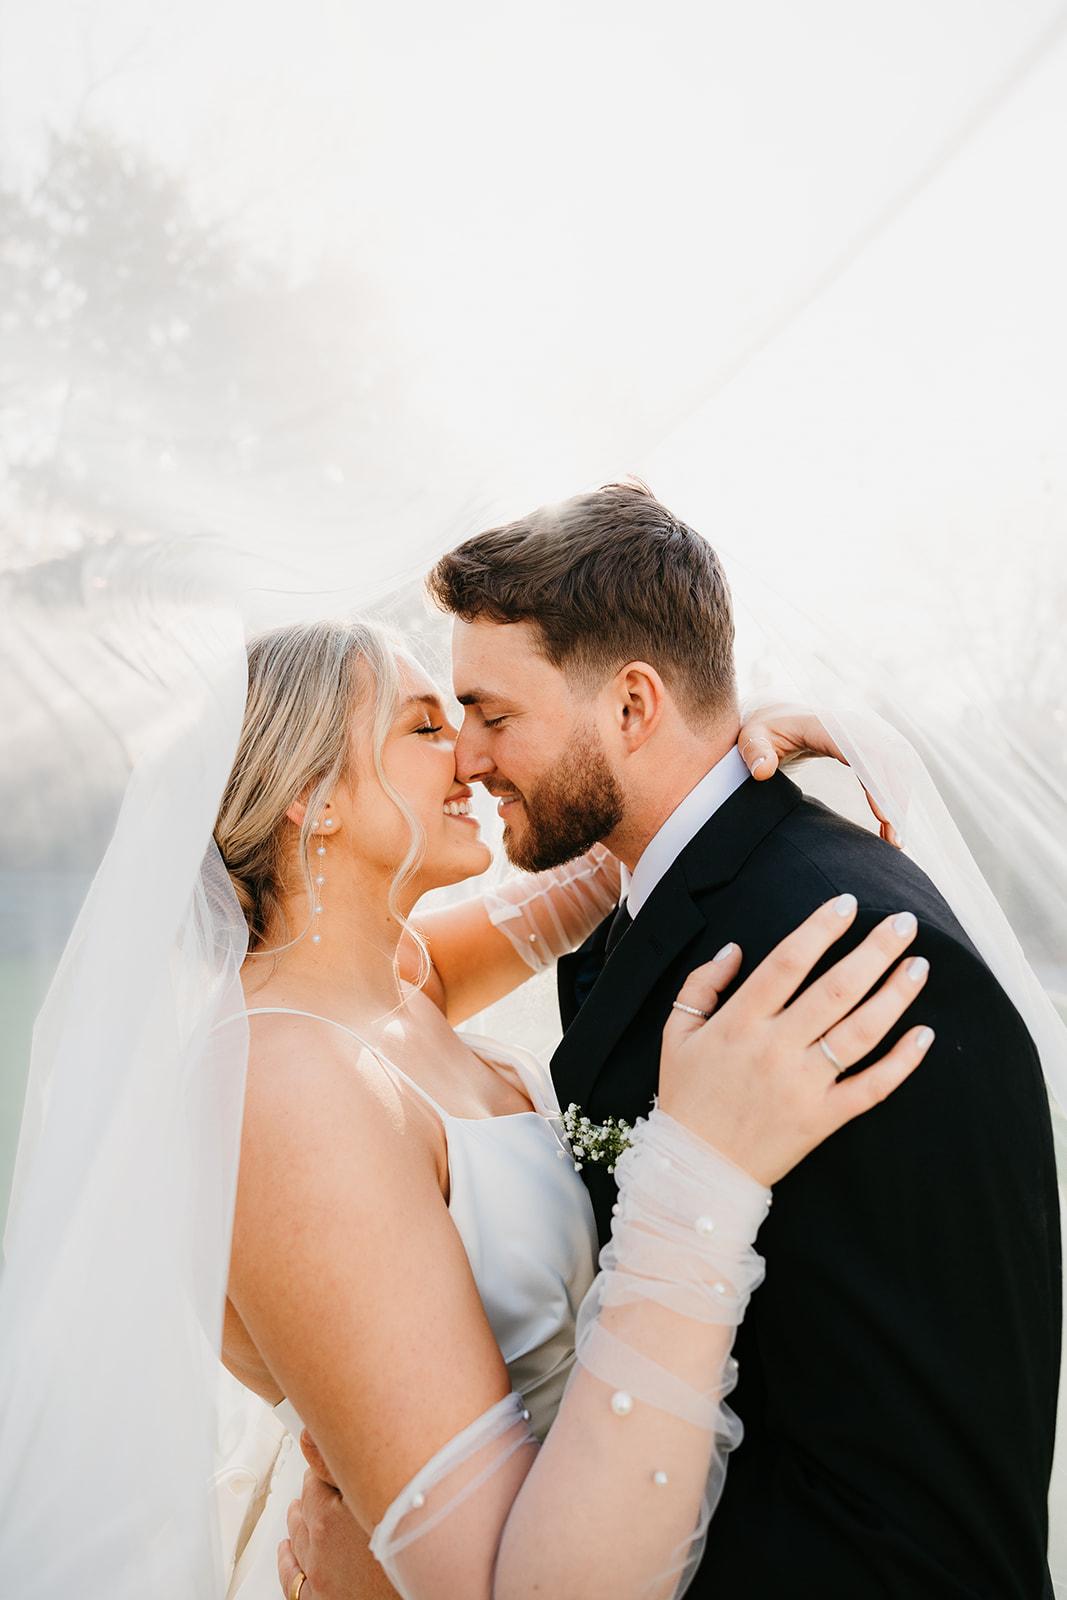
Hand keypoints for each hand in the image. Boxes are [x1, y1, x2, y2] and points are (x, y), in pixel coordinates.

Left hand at [278, 1433, 396, 1599]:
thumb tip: (310, 1437)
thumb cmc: (412, 1555)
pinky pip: (291, 1578)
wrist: (427, 1599)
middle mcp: (319, 1549)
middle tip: (325, 1482)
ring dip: (301, 1522)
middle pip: (305, 1507)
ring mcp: (317, 1577)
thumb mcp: (385, 1498)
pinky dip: (288, 1560)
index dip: (328, 1466)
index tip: (336, 1462)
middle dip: (314, 1493)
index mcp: (329, 1519)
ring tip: (305, 1509)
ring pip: (298, 1539)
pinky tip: (289, 1551)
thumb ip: (343, 1465)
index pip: (314, 1478)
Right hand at [658, 896, 933, 1184]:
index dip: (819, 929)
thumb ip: (701, 985)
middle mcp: (776, 1048)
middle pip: (835, 989)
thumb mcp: (676, 1033)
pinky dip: (901, 1063)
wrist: (695, 1169)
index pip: (787, 963)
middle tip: (903, 923)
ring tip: (919, 966)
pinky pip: (871, 1088)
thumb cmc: (686, 1096)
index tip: (847, 903)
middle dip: (874, 951)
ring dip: (895, 996)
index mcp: (739, 1022)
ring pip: (860, 1033)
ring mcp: (803, 1085)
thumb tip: (736, 949)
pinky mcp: (822, 1118)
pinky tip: (924, 1035)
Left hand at [738, 703, 901, 846]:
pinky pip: (892, 767)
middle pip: (889, 759)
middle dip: (896, 798)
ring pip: (897, 764)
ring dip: (900, 800)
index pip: (862, 751)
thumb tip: (763, 772)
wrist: (776, 713)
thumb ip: (755, 752)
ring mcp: (864, 732)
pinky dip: (896, 794)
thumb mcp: (751, 738)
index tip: (884, 816)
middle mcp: (852, 725)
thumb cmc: (763, 729)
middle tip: (894, 839)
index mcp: (826, 724)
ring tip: (895, 839)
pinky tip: (890, 824)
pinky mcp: (869, 743)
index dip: (877, 782)